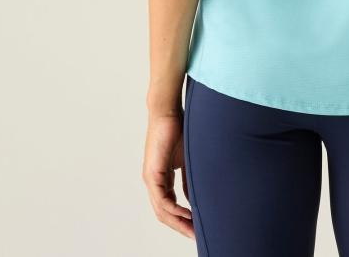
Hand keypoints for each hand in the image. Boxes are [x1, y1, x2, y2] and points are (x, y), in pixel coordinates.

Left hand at [142, 111, 193, 237]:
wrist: (168, 112)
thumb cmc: (179, 129)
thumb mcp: (187, 159)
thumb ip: (189, 179)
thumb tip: (194, 199)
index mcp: (161, 178)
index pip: (170, 206)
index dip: (182, 219)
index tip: (197, 227)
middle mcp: (153, 181)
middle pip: (164, 213)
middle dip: (180, 226)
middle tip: (196, 236)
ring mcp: (151, 178)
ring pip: (162, 210)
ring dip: (178, 222)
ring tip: (193, 230)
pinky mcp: (152, 173)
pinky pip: (162, 200)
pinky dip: (174, 210)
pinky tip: (187, 215)